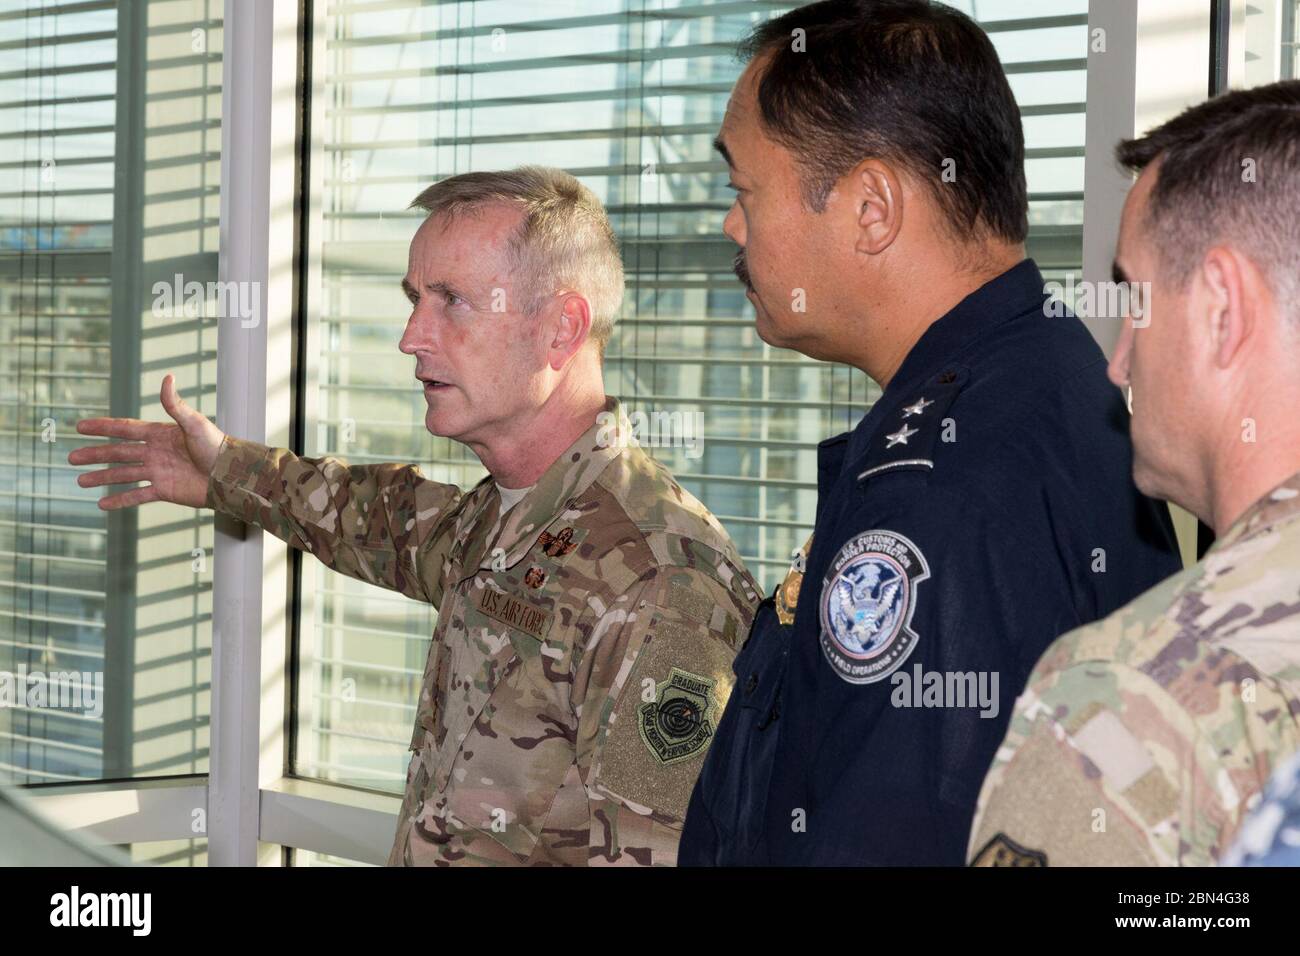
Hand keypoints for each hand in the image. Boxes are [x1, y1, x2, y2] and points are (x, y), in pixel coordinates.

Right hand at [68, 374, 226, 509]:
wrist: (230, 475)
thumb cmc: (217, 446)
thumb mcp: (194, 423)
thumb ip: (175, 405)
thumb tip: (167, 377)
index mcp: (160, 434)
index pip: (125, 429)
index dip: (103, 427)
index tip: (80, 426)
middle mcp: (156, 452)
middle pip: (119, 453)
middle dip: (95, 454)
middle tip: (72, 458)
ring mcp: (158, 472)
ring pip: (123, 475)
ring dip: (102, 477)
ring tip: (80, 480)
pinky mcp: (164, 490)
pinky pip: (137, 496)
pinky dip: (120, 500)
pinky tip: (102, 503)